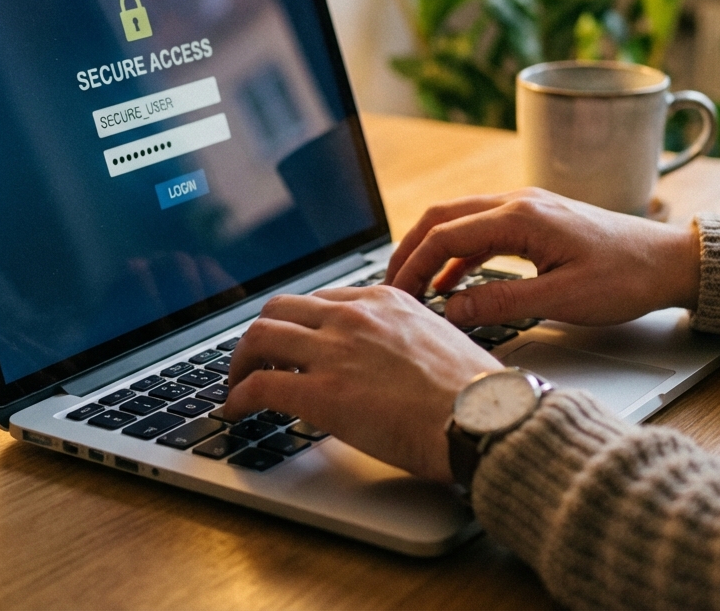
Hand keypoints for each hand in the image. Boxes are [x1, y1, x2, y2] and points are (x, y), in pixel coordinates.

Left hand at [222, 285, 500, 480]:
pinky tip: (236, 411)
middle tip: (255, 360)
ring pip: (259, 338)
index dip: (297, 323)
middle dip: (260, 335)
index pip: (320, 300)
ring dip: (240, 362)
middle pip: (279, 309)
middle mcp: (354, 316)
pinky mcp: (320, 392)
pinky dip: (237, 397)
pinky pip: (259, 385)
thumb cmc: (473, 393)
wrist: (483, 418)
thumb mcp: (438, 340)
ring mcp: (334, 351)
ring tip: (237, 384)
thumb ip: (403, 338)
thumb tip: (388, 361)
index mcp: (384, 301)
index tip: (291, 343)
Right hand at [386, 188, 699, 328]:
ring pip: (460, 221)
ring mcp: (527, 208)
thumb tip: (450, 309)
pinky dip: (458, 254)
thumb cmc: (626, 278)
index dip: (413, 265)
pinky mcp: (535, 221)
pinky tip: (451, 283)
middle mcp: (519, 202)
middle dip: (410, 250)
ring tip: (414, 287)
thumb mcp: (562, 301)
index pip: (445, 234)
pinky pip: (482, 231)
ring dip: (432, 251)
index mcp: (522, 217)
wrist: (669, 262)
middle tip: (392, 286)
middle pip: (443, 217)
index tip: (397, 294)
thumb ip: (501, 303)